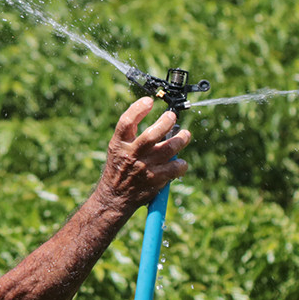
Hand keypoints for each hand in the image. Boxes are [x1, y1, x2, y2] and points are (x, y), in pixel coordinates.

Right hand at [96, 97, 191, 211]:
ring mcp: (144, 168)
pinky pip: (176, 168)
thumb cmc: (119, 169)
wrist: (114, 198)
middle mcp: (131, 155)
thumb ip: (133, 135)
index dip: (138, 109)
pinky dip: (181, 164)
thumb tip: (161, 122)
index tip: (149, 101)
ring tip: (184, 136)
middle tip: (172, 117)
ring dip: (181, 139)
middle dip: (166, 122)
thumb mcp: (118, 149)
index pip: (126, 122)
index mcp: (119, 144)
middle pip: (152, 134)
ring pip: (169, 149)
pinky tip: (180, 163)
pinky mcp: (155, 180)